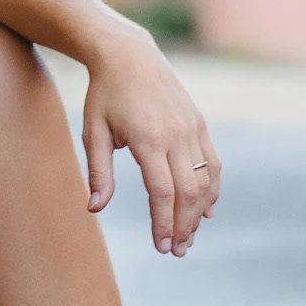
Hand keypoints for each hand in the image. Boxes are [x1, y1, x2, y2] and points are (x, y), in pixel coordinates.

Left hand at [81, 28, 220, 255]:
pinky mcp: (199, 124)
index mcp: (148, 139)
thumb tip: (94, 208)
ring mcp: (192, 128)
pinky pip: (212, 163)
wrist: (128, 54)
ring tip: (189, 237)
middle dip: (184, 226)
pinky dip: (212, 188)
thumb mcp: (93, 132)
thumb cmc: (104, 95)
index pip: (162, 192)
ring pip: (205, 180)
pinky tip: (206, 210)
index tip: (160, 246)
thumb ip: (98, 172)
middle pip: (188, 191)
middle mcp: (176, 135)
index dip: (163, 223)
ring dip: (200, 212)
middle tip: (175, 251)